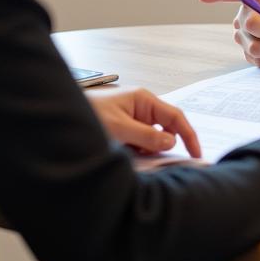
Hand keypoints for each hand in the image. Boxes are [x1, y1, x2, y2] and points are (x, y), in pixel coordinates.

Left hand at [87, 87, 201, 157]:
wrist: (63, 116)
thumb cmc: (90, 115)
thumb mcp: (119, 127)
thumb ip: (146, 135)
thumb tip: (170, 141)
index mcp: (144, 100)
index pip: (175, 116)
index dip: (188, 134)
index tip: (196, 152)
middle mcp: (142, 107)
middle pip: (166, 128)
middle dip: (163, 145)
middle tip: (157, 160)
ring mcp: (134, 118)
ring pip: (152, 138)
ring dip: (147, 149)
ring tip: (130, 153)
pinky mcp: (126, 129)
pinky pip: (140, 142)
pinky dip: (138, 151)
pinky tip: (126, 153)